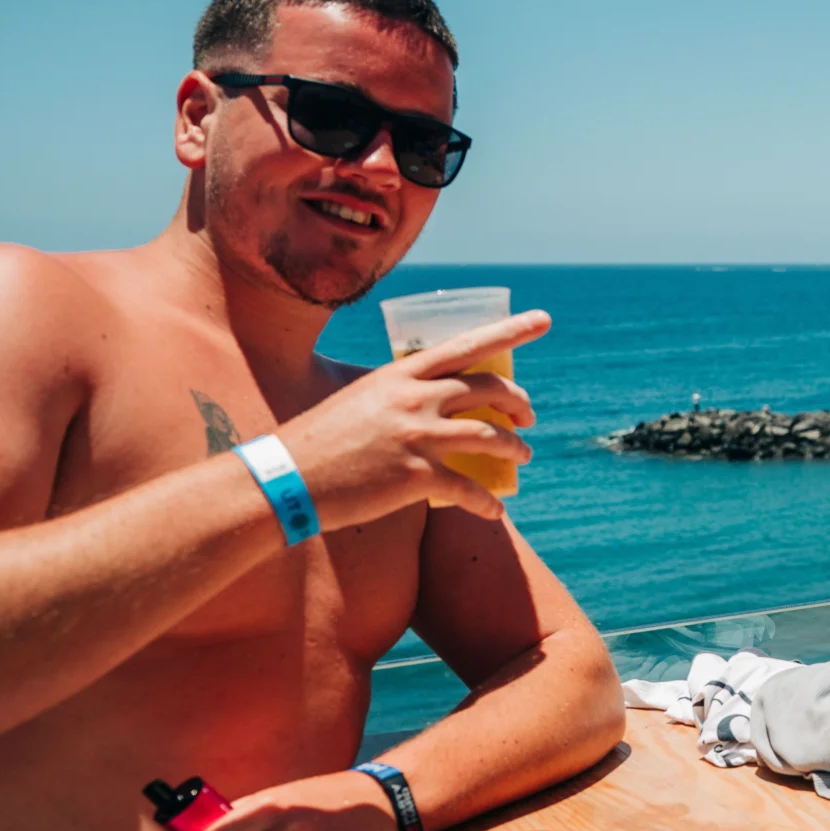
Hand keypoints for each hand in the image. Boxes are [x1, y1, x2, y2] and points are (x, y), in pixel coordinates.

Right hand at [278, 311, 550, 525]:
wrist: (285, 478)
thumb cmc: (318, 439)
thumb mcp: (359, 398)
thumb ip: (396, 392)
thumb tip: (421, 396)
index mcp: (400, 374)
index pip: (467, 344)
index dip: (511, 330)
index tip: (544, 319)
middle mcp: (414, 399)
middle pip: (488, 389)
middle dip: (518, 401)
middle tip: (528, 416)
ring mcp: (417, 437)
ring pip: (489, 436)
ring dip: (514, 448)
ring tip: (523, 456)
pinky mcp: (415, 477)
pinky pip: (469, 489)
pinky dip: (487, 503)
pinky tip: (496, 511)